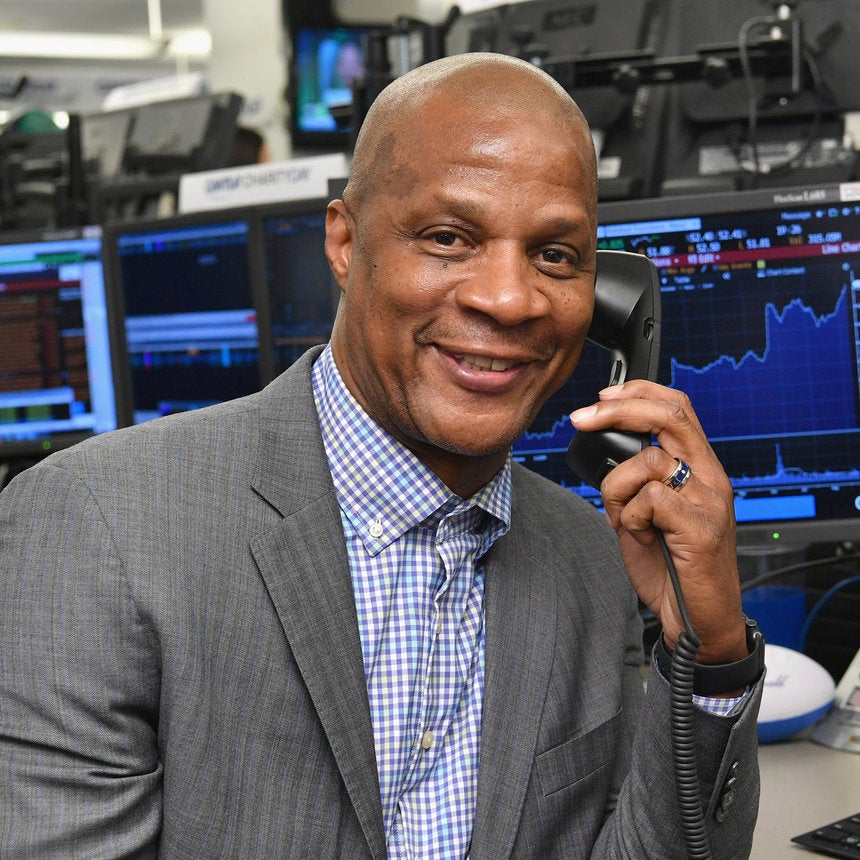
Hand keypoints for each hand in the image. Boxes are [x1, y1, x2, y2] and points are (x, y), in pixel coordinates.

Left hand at [570, 380, 747, 664]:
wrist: (699, 620)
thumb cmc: (671, 566)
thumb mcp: (648, 512)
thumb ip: (636, 479)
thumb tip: (601, 449)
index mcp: (699, 468)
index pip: (678, 407)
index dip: (639, 392)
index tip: (602, 396)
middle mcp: (710, 477)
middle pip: (669, 416)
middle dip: (618, 410)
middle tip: (581, 418)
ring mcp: (709, 501)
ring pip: (650, 461)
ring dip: (618, 488)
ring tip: (623, 519)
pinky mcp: (701, 528)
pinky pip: (650, 500)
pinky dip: (631, 517)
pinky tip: (639, 537)